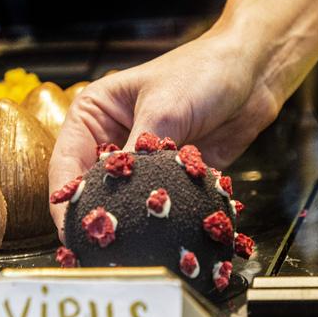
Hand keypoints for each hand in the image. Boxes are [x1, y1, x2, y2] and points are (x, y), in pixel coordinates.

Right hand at [48, 32, 281, 241]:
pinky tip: (160, 230)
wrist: (253, 73)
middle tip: (101, 243)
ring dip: (128, 217)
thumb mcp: (163, 109)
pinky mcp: (168, 175)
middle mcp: (111, 138)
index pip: (65, 164)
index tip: (73, 230)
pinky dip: (158, 215)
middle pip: (90, 186)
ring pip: (123, 198)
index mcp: (93, 115)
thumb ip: (137, 155)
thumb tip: (116, 198)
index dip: (65, 200)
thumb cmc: (202, 72)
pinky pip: (155, 201)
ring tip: (127, 244)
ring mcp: (140, 159)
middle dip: (96, 213)